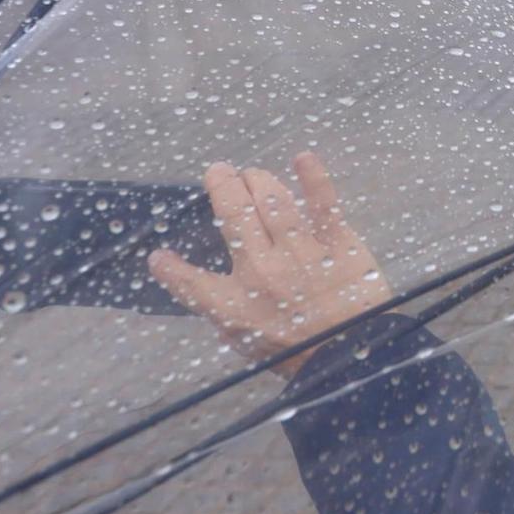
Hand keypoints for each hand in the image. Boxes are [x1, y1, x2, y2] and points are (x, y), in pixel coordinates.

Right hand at [151, 153, 392, 376]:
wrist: (353, 356)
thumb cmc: (300, 354)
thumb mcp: (249, 344)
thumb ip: (224, 313)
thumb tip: (200, 289)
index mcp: (235, 305)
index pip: (191, 282)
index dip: (170, 268)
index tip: (159, 256)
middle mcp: (262, 271)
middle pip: (233, 215)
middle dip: (222, 185)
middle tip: (219, 172)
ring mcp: (300, 252)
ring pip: (272, 200)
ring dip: (258, 180)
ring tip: (253, 175)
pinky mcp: (337, 242)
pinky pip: (322, 203)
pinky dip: (313, 177)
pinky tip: (303, 157)